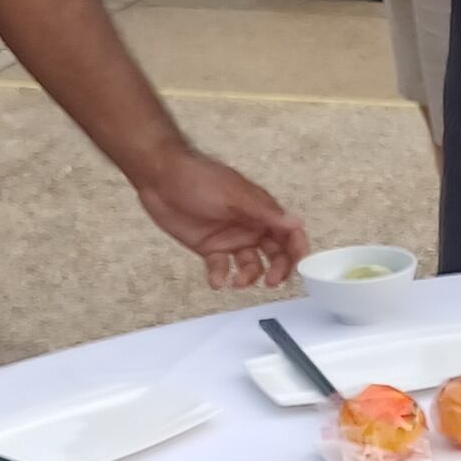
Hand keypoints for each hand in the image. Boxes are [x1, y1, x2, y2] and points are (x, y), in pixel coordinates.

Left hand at [126, 143, 307, 287]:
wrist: (159, 178)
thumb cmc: (199, 178)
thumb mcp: (234, 195)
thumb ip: (265, 212)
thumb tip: (296, 223)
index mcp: (261, 211)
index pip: (289, 233)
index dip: (299, 250)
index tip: (300, 268)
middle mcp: (251, 227)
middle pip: (276, 254)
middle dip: (278, 270)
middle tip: (270, 282)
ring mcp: (231, 239)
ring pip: (251, 265)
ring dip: (249, 277)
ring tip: (237, 281)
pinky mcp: (210, 248)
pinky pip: (222, 268)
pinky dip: (222, 276)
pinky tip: (217, 280)